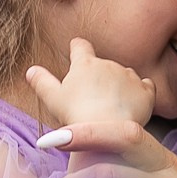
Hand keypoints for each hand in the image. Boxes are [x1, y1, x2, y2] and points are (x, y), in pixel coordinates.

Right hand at [27, 38, 153, 135]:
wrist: (107, 132)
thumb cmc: (76, 116)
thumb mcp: (53, 99)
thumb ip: (42, 82)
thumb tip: (31, 70)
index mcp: (84, 64)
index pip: (80, 46)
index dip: (78, 48)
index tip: (76, 50)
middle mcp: (108, 64)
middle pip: (103, 65)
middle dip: (100, 77)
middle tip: (93, 98)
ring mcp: (129, 76)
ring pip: (124, 75)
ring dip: (119, 85)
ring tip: (112, 106)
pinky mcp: (145, 90)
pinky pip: (145, 86)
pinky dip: (140, 92)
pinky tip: (134, 103)